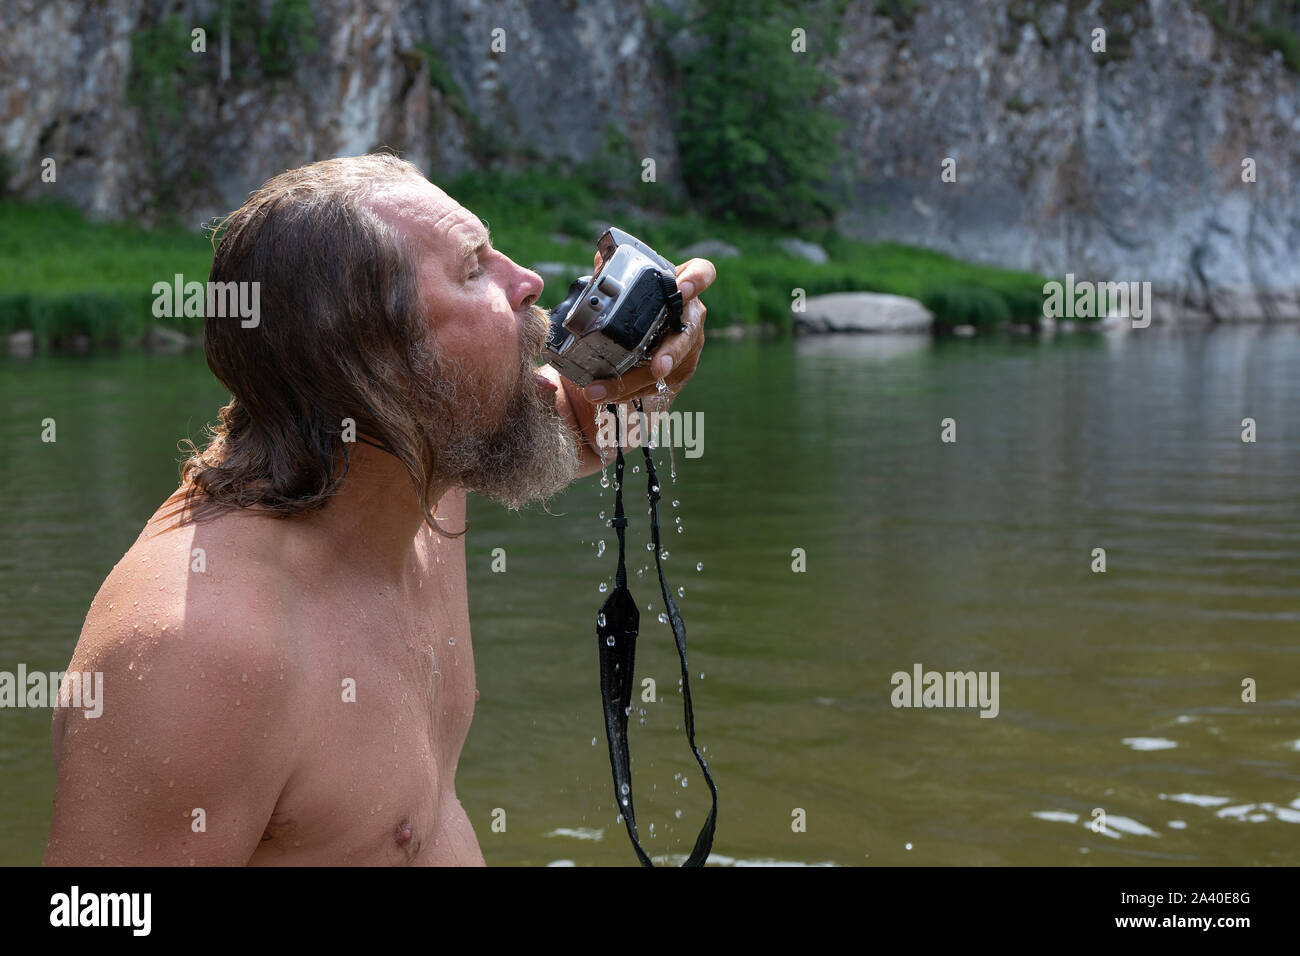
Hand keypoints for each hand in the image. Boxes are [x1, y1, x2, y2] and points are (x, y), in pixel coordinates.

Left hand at [580, 255, 714, 404]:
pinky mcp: (676, 372)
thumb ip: (613, 270)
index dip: (697, 280)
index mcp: (680, 286)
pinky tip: (605, 394)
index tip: (683, 289)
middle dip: (673, 352)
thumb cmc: (637, 304)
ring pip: (668, 367)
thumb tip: (600, 258)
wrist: (639, 335)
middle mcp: (689, 316)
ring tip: (607, 388)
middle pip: (689, 332)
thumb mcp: (624, 285)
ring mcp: (686, 346)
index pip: (702, 273)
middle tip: (658, 367)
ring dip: (636, 381)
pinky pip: (653, 385)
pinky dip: (626, 391)